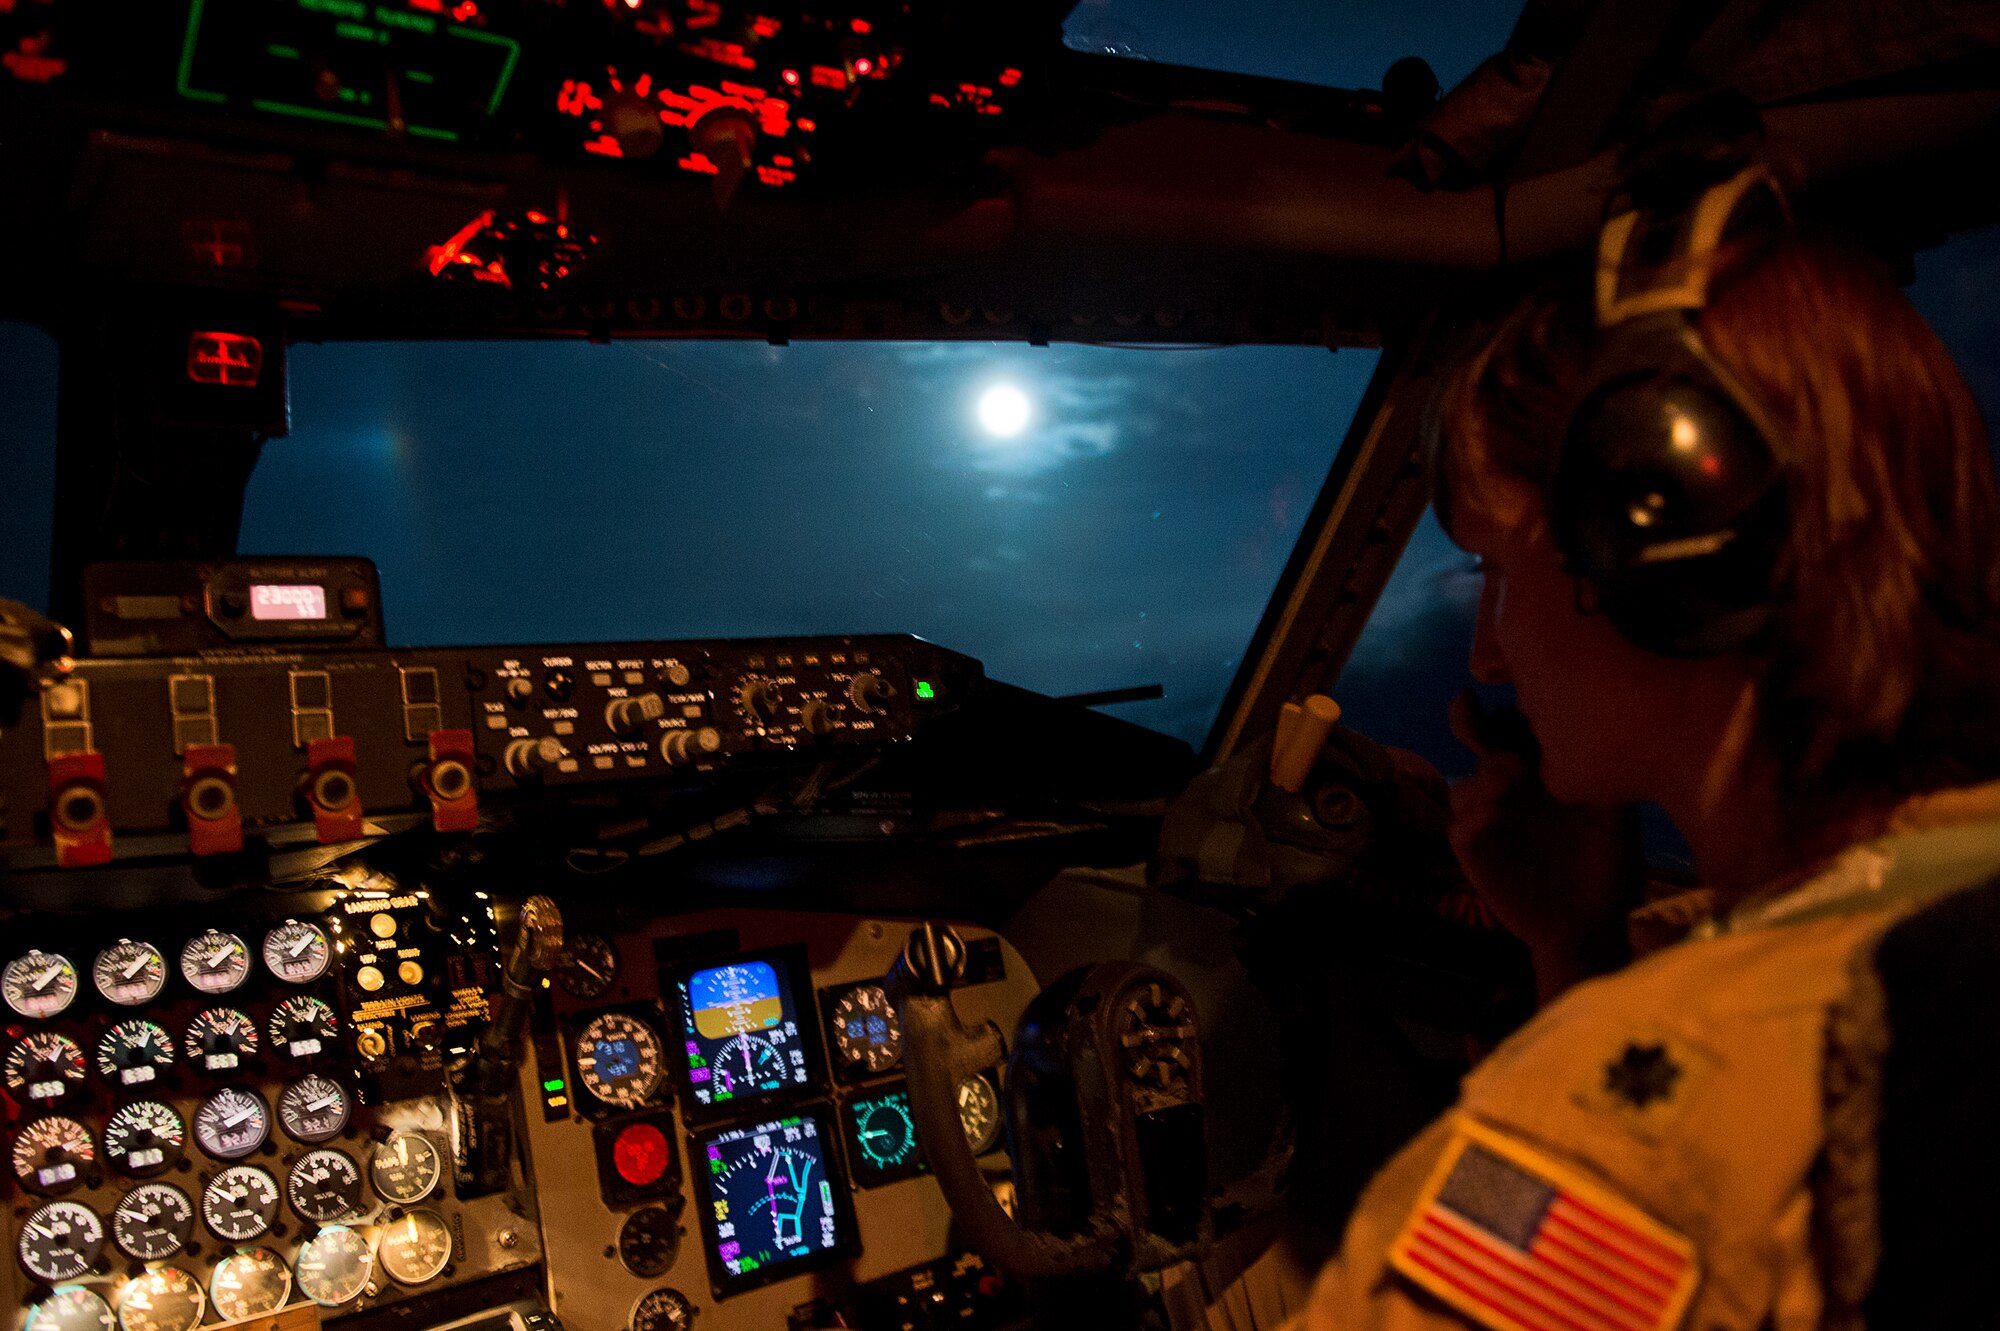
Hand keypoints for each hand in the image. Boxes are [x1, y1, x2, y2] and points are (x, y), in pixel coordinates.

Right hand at [1447, 690, 1642, 1003]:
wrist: (1592, 923)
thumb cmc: (1608, 865)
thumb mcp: (1616, 815)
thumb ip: (1602, 774)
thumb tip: (1602, 724)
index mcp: (1539, 771)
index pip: (1514, 726)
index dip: (1513, 708)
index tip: (1526, 694)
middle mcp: (1507, 788)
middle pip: (1475, 742)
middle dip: (1468, 719)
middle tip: (1470, 705)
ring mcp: (1487, 818)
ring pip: (1463, 784)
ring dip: (1480, 775)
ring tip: (1506, 776)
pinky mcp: (1474, 852)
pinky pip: (1458, 828)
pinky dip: (1470, 817)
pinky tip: (1493, 812)